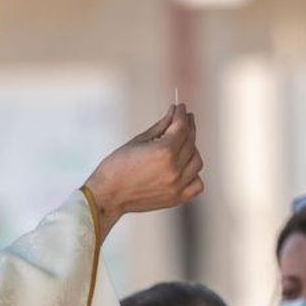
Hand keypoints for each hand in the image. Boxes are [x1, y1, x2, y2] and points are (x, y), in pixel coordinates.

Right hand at [83, 104, 203, 237]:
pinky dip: (194, 174)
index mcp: (164, 152)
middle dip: (188, 128)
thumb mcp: (139, 140)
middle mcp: (174, 169)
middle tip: (184, 120)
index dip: (182, 115)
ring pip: (197, 162)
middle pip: (191, 142)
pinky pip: (197, 184)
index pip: (182, 127)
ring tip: (181, 144)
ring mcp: (177, 185)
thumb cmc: (118, 166)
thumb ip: (161, 126)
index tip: (181, 108)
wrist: (108, 195)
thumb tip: (174, 112)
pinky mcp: (176, 198)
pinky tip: (184, 168)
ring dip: (192, 150)